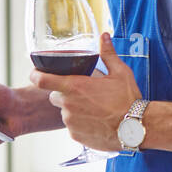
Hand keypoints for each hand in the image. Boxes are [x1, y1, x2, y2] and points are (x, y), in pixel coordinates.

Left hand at [30, 32, 140, 151]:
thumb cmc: (128, 100)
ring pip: (65, 112)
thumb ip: (108, 53)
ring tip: (94, 109)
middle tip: (83, 93)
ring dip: (74, 109)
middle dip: (65, 94)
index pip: (42, 80)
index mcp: (75, 86)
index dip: (34, 75)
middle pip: (55, 96)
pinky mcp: (76, 136)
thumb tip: (104, 35)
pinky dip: (80, 124)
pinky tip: (96, 121)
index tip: (34, 73)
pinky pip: (72, 127)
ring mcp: (71, 122)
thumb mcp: (120, 73)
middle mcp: (69, 105)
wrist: (136, 128)